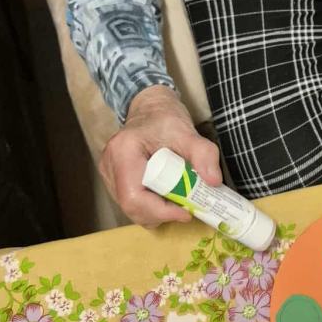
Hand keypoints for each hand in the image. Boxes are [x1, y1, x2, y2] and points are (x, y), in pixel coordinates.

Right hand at [100, 85, 222, 226]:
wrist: (151, 107)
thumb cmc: (166, 118)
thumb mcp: (189, 133)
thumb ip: (204, 155)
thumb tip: (214, 182)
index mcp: (123, 152)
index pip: (134, 196)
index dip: (160, 211)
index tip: (186, 212)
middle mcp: (109, 165)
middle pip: (131, 207)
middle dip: (161, 214)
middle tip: (185, 208)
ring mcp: (108, 174)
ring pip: (130, 209)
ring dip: (156, 213)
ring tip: (178, 201)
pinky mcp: (113, 179)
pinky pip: (131, 202)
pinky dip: (150, 207)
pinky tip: (166, 196)